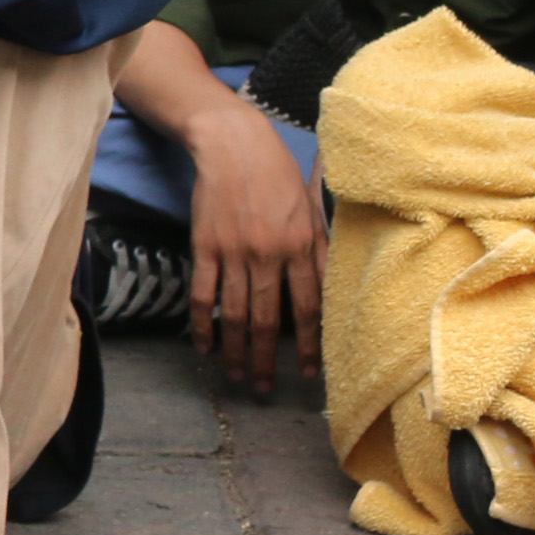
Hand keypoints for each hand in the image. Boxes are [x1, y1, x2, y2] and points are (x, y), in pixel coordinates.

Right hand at [185, 90, 323, 394]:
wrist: (232, 144)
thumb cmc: (277, 173)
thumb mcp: (310, 208)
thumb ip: (321, 248)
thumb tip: (332, 287)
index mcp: (300, 246)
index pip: (307, 307)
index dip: (309, 344)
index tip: (309, 373)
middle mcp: (268, 254)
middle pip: (266, 319)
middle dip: (265, 359)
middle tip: (264, 389)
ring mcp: (234, 252)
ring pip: (233, 313)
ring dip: (234, 350)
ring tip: (235, 377)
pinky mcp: (205, 246)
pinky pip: (203, 293)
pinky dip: (202, 323)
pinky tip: (204, 346)